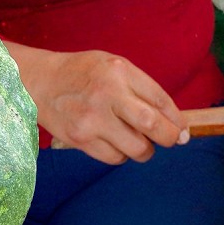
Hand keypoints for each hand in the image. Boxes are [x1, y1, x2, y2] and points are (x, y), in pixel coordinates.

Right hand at [8, 45, 188, 164]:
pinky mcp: (80, 140)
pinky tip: (117, 143)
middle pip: (152, 125)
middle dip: (169, 137)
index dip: (177, 119)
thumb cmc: (83, 72)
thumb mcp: (114, 66)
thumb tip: (172, 119)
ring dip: (145, 150)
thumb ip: (141, 87)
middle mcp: (107, 94)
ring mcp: (92, 119)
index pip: (160, 99)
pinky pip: (114, 158)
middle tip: (172, 140)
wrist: (40, 81)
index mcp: (119, 71)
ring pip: (136, 148)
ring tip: (140, 141)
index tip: (183, 129)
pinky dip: (123, 156)